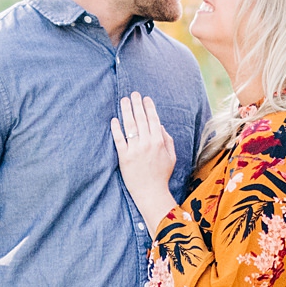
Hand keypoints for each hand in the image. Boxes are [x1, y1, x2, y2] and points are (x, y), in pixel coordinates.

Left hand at [110, 92, 178, 223]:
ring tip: (124, 100)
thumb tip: (160, 126)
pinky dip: (116, 129)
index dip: (149, 107)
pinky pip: (119, 139)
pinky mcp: (124, 157)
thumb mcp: (171, 157)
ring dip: (126, 110)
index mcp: (159, 142)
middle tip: (133, 94)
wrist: (151, 193)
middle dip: (137, 104)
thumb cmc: (161, 175)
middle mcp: (147, 143)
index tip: (146, 98)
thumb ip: (168, 140)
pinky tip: (114, 119)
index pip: (153, 119)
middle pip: (141, 119)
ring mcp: (135, 150)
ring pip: (130, 125)